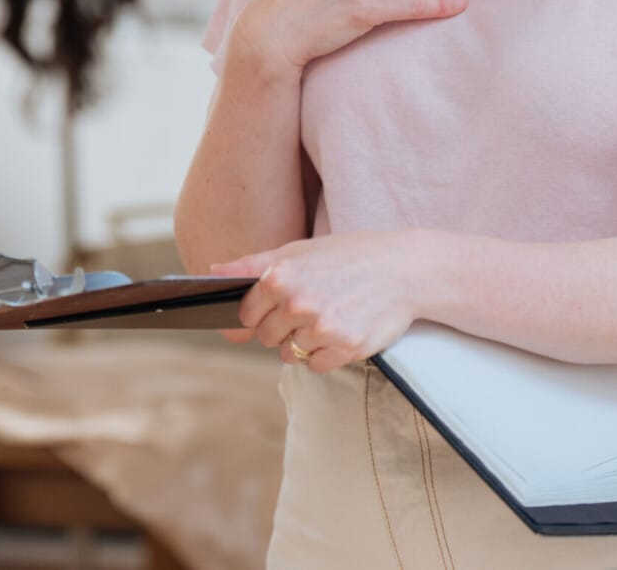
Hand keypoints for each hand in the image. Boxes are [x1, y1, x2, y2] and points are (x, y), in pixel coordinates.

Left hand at [208, 232, 425, 372]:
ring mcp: (322, 327)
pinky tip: (343, 329)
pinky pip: (315, 366)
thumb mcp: (298, 250)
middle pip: (266, 337)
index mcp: (280, 276)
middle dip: (282, 328)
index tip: (278, 304)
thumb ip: (252, 265)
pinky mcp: (345, 347)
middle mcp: (298, 302)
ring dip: (304, 342)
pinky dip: (325, 354)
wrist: (404, 268)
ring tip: (330, 315)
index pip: (246, 314)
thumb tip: (211, 272)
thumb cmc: (347, 256)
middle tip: (311, 307)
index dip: (259, 312)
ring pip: (289, 354)